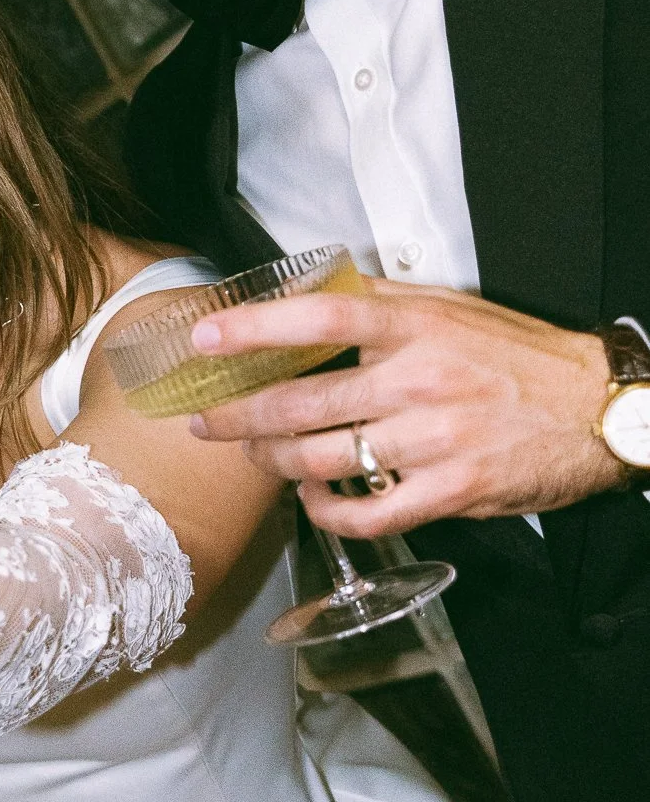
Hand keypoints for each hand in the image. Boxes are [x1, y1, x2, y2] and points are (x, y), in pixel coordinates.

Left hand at [185, 278, 620, 531]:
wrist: (596, 409)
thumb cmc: (520, 356)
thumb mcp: (453, 307)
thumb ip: (383, 298)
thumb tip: (312, 289)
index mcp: (416, 326)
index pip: (320, 316)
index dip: (254, 327)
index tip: (205, 339)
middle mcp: (417, 381)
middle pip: (301, 401)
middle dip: (237, 416)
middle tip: (205, 420)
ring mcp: (431, 441)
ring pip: (321, 459)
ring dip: (273, 462)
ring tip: (256, 456)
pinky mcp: (449, 492)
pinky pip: (365, 513)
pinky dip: (325, 510)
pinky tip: (313, 498)